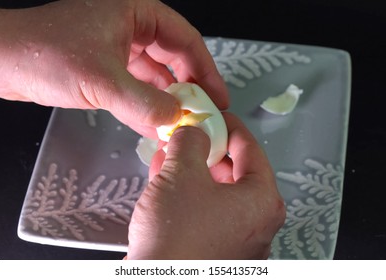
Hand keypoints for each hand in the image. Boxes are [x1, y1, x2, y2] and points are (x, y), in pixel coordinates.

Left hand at [0, 0, 227, 136]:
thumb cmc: (43, 53)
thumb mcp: (101, 79)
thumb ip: (142, 102)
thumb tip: (175, 119)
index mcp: (136, 14)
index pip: (185, 40)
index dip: (206, 70)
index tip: (216, 97)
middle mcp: (131, 29)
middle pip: (174, 58)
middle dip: (189, 87)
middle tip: (202, 114)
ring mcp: (118, 49)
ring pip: (155, 75)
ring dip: (167, 99)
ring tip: (182, 124)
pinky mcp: (105, 68)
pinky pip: (136, 87)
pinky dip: (146, 105)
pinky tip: (154, 124)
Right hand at [127, 113, 285, 258]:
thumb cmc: (177, 238)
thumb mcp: (182, 173)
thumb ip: (191, 141)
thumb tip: (194, 133)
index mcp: (262, 200)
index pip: (250, 148)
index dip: (228, 125)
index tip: (214, 115)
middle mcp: (256, 222)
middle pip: (233, 170)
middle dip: (205, 149)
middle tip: (187, 135)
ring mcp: (237, 239)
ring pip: (216, 190)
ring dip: (192, 169)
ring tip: (170, 155)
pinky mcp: (215, 249)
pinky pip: (206, 210)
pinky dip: (188, 193)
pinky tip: (166, 182)